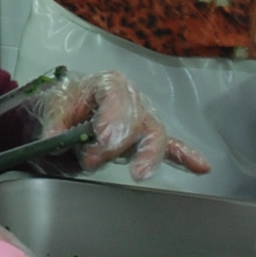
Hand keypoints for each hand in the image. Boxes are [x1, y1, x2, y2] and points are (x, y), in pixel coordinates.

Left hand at [26, 70, 211, 180]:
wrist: (71, 108)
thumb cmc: (67, 102)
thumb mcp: (54, 107)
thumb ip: (55, 123)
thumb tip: (55, 139)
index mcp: (109, 84)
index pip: (117, 96)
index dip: (113, 117)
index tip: (104, 138)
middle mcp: (132, 100)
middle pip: (137, 119)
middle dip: (122, 140)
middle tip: (99, 156)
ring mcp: (144, 120)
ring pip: (154, 134)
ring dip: (149, 154)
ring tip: (140, 172)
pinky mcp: (148, 138)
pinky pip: (170, 146)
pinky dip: (185, 155)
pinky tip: (201, 166)